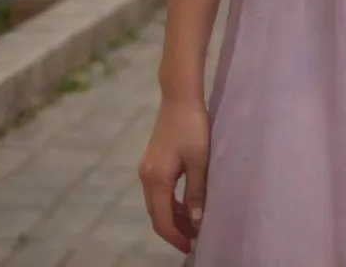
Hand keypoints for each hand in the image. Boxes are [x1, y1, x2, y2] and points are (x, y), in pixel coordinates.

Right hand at [138, 97, 210, 254]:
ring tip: (192, 224)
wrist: (179, 97)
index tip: (191, 247)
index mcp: (157, 179)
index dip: (176, 237)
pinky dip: (169, 202)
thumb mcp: (199, 161)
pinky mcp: (151, 161)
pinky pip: (157, 191)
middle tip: (194, 238)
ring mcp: (146, 168)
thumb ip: (196, 192)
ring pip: (156, 203)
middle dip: (174, 229)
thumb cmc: (192, 126)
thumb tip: (195, 222)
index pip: (162, 219)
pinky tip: (185, 203)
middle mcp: (146, 176)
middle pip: (156, 214)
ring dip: (172, 216)